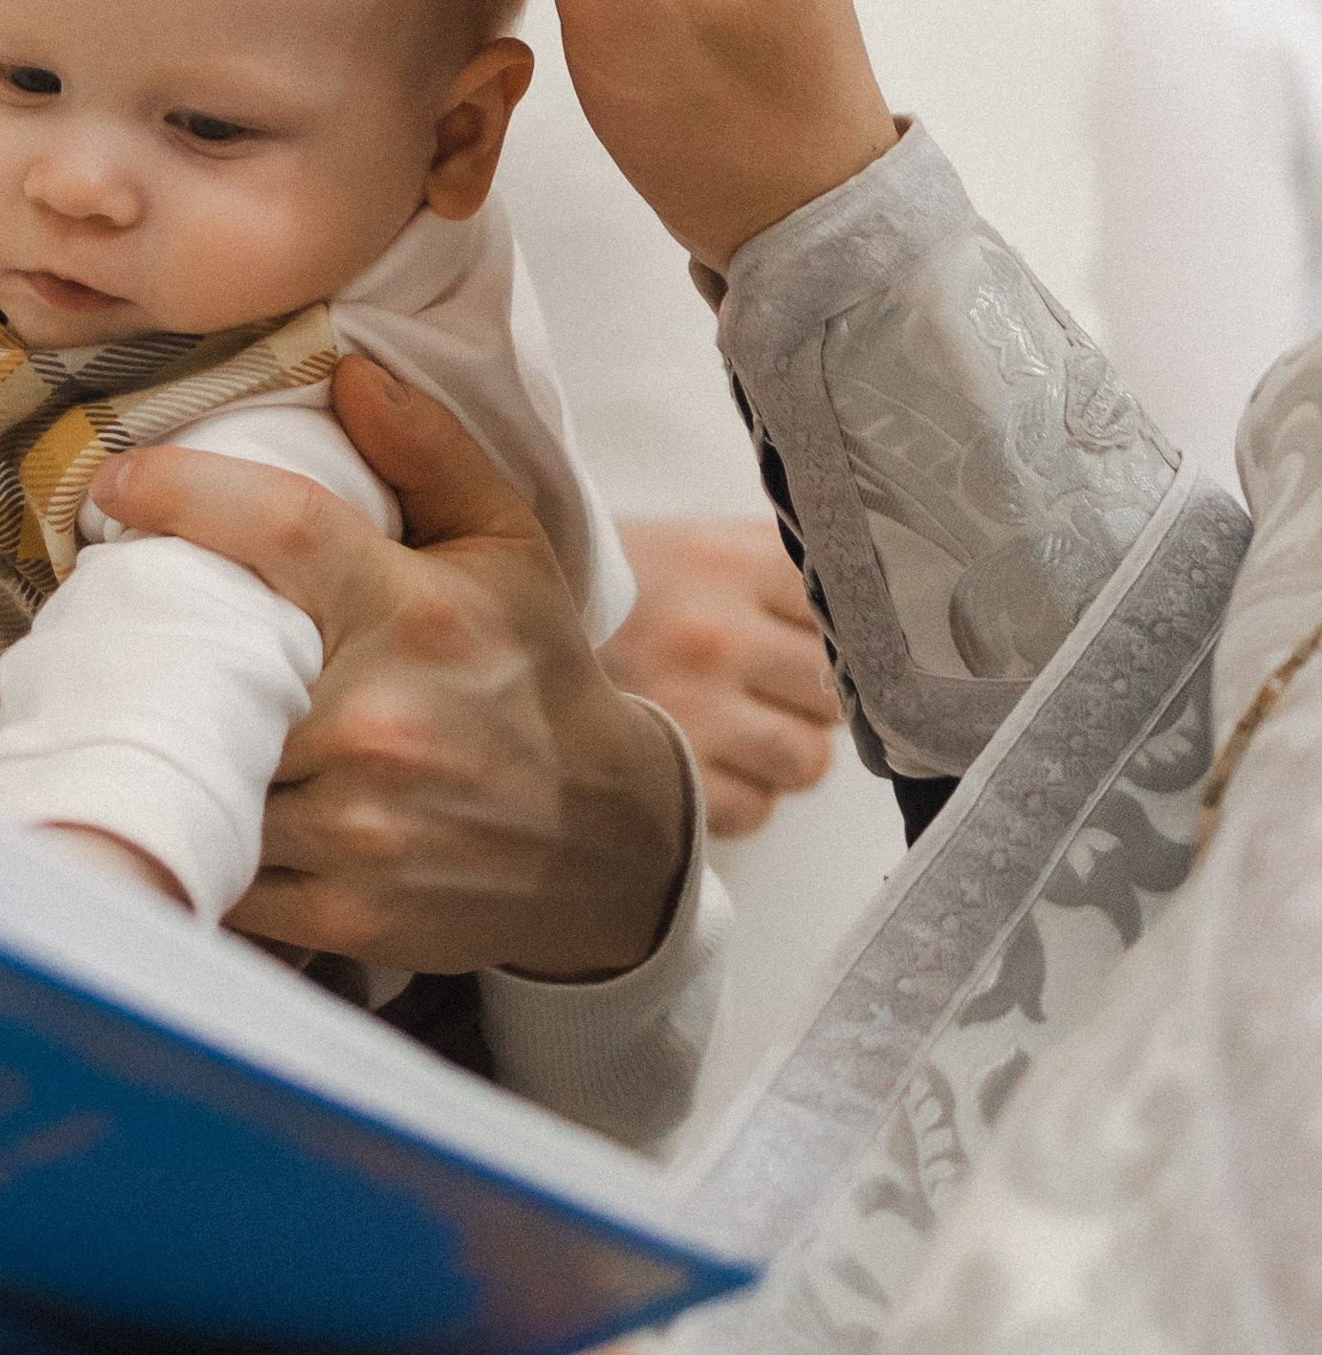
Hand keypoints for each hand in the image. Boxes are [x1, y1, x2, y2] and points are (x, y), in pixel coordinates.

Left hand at [96, 355, 689, 981]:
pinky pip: (222, 863)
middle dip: (149, 639)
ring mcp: (358, 825)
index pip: (275, 525)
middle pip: (209, 662)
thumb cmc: (535, 675)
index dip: (178, 490)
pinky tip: (188, 796)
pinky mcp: (340, 909)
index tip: (114, 482)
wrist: (600, 845)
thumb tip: (350, 368)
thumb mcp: (507, 545)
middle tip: (112, 616)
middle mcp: (380, 720)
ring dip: (166, 740)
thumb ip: (430, 449)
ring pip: (206, 770)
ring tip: (136, 706)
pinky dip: (198, 830)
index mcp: (414, 611)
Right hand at [606, 519, 839, 838]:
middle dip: (806, 698)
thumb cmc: (604, 596)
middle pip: (834, 692)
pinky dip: (737, 796)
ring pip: (806, 759)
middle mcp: (716, 634)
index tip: (799, 638)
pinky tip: (700, 761)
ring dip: (780, 753)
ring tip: (737, 730)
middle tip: (763, 688)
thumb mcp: (687, 544)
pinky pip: (754, 810)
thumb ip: (768, 564)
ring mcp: (693, 711)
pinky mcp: (669, 778)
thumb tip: (867, 599)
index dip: (827, 633)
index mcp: (725, 561)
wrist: (487, 630)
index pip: (844, 610)